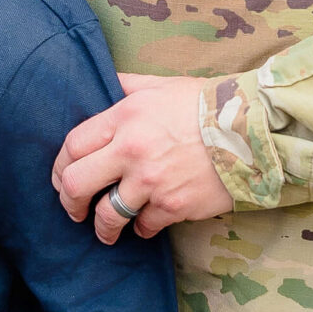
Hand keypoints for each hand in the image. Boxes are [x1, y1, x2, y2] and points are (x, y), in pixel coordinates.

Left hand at [51, 73, 231, 242]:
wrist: (252, 130)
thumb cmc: (206, 103)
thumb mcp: (161, 85)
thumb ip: (127, 85)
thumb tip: (103, 80)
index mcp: (124, 117)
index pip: (72, 146)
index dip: (60, 166)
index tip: (61, 178)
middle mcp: (131, 151)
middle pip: (77, 184)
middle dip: (69, 202)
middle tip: (73, 210)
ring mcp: (151, 181)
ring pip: (108, 215)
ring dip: (102, 227)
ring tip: (105, 231)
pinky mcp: (173, 205)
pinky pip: (144, 226)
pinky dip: (141, 229)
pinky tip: (144, 225)